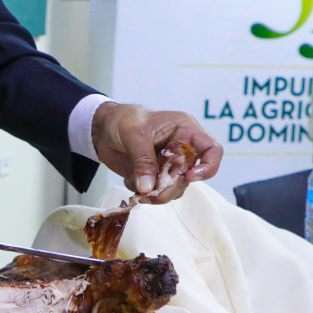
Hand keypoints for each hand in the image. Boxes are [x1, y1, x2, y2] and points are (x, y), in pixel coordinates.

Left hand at [91, 103, 221, 202]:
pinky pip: (158, 192)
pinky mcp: (155, 176)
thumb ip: (143, 160)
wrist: (101, 129)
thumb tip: (149, 186)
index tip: (188, 176)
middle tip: (152, 191)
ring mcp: (168, 164)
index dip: (208, 167)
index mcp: (184, 130)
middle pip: (191, 176)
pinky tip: (130, 180)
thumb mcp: (133, 133)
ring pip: (175, 188)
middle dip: (172, 186)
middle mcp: (181, 148)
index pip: (211, 150)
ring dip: (158, 193)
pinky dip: (144, 192)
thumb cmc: (122, 119)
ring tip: (138, 187)